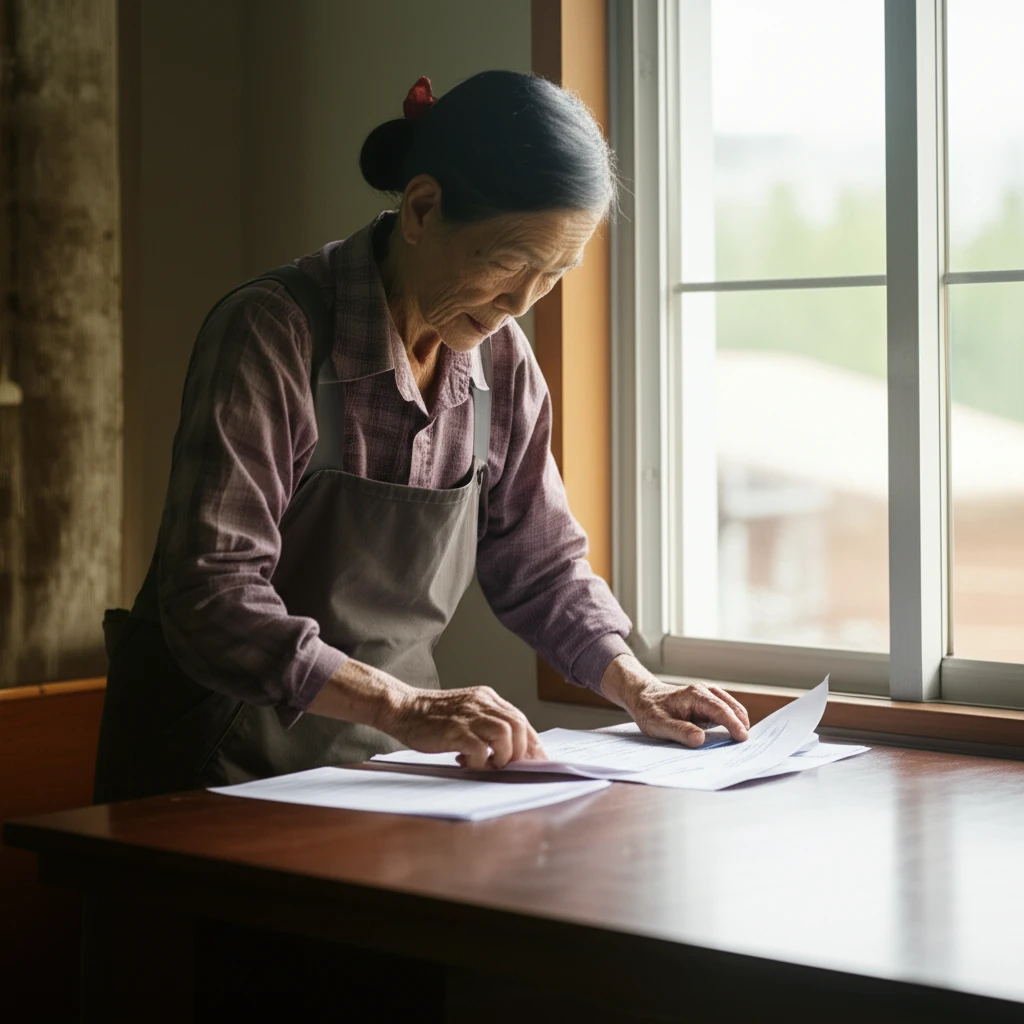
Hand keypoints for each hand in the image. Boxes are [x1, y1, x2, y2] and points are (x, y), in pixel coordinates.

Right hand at [309, 660, 546, 768]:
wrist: (401, 708)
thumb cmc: (432, 717)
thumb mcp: (465, 713)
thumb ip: (486, 724)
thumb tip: (512, 751)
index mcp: (486, 697)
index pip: (521, 719)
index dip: (532, 743)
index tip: (538, 761)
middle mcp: (481, 702)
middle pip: (518, 725)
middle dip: (519, 751)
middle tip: (507, 766)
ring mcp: (467, 715)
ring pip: (505, 734)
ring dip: (502, 756)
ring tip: (488, 765)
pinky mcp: (453, 730)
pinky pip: (479, 749)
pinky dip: (480, 762)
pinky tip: (467, 764)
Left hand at [599, 655, 749, 747]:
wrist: (642, 696)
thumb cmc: (649, 709)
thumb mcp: (658, 724)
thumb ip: (679, 731)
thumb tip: (700, 739)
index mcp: (694, 695)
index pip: (719, 709)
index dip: (733, 724)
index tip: (742, 738)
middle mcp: (703, 692)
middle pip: (730, 707)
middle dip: (741, 723)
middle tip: (748, 744)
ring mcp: (707, 696)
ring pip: (731, 708)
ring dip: (739, 722)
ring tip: (744, 741)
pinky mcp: (708, 703)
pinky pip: (725, 711)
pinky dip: (733, 721)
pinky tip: (735, 734)